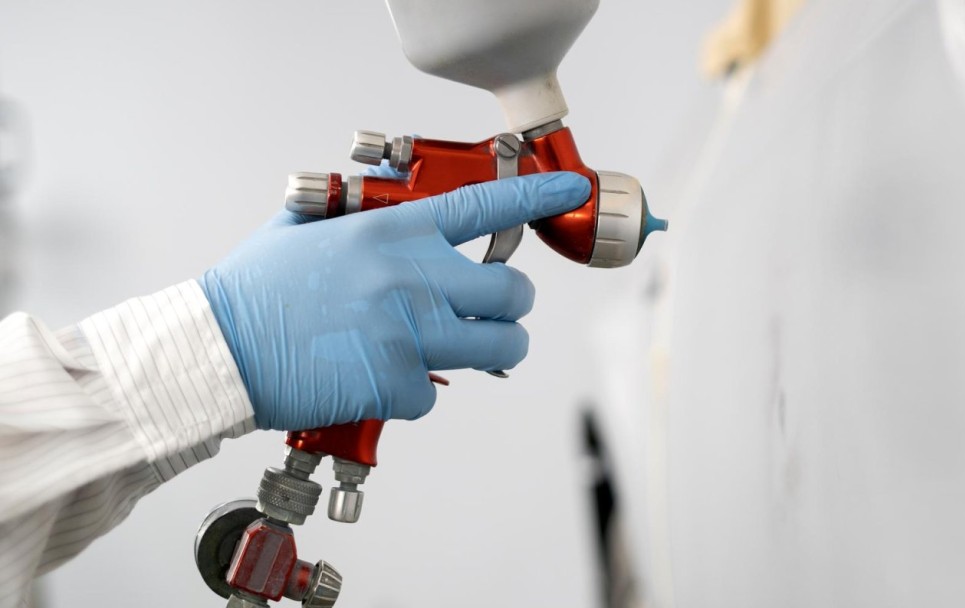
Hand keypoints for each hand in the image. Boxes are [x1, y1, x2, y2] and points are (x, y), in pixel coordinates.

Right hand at [200, 172, 590, 430]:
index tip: (570, 189)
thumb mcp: (307, 224)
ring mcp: (410, 334)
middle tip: (491, 311)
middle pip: (513, 292)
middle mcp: (412, 278)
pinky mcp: (397, 384)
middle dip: (511, 305)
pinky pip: (439, 391)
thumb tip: (393, 182)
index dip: (539, 197)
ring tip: (464, 348)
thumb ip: (359, 203)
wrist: (217, 352)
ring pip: (501, 347)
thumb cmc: (257, 290)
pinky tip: (381, 376)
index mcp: (393, 233)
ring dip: (492, 349)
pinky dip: (417, 390)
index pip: (487, 208)